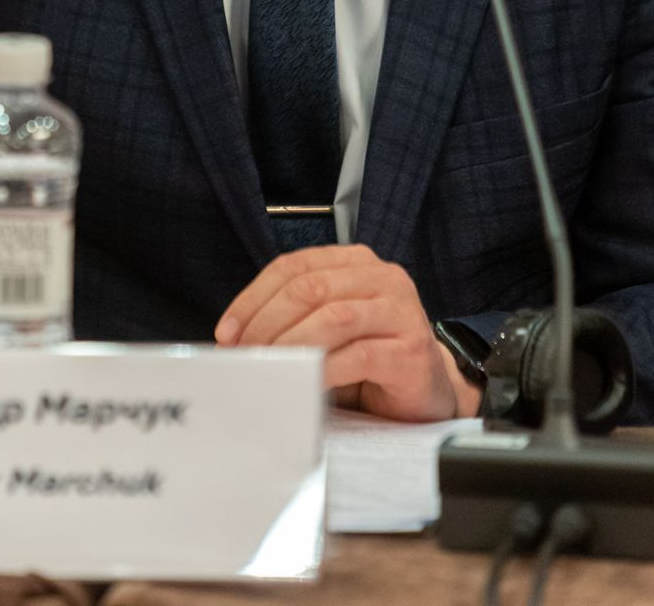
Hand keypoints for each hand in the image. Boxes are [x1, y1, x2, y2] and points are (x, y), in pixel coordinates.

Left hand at [213, 244, 482, 420]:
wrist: (427, 390)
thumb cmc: (369, 357)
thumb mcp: (328, 329)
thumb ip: (294, 320)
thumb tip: (234, 337)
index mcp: (355, 262)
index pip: (295, 266)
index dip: (254, 297)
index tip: (227, 331)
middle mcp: (382, 276)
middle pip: (310, 287)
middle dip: (267, 322)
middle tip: (244, 354)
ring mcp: (401, 310)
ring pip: (333, 317)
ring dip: (291, 345)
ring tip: (268, 368)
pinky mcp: (412, 350)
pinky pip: (359, 355)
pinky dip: (325, 370)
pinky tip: (305, 384)